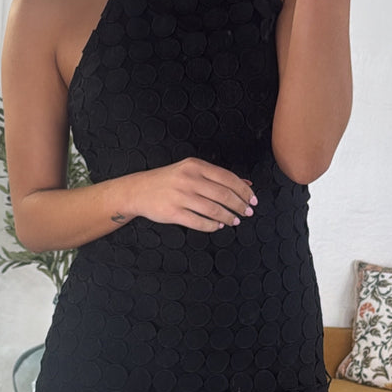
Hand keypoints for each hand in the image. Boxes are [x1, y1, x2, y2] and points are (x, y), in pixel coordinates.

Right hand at [124, 159, 256, 231]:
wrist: (139, 190)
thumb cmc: (168, 181)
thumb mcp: (192, 171)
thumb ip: (218, 177)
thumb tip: (246, 184)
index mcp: (195, 166)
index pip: (228, 178)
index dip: (244, 191)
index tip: (253, 200)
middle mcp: (188, 179)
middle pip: (223, 194)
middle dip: (239, 205)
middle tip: (247, 212)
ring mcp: (180, 196)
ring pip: (213, 210)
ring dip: (229, 217)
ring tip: (235, 220)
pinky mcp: (173, 213)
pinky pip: (199, 222)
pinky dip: (212, 226)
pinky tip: (218, 225)